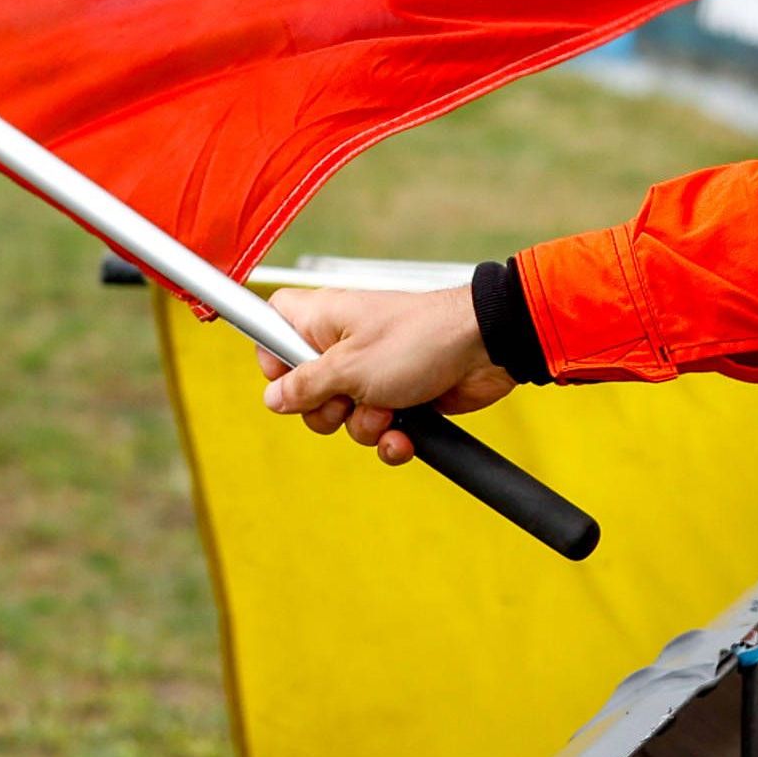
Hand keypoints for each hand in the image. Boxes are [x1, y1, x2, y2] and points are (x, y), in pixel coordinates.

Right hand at [257, 284, 512, 465]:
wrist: (485, 348)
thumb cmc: (418, 339)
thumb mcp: (349, 367)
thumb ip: (305, 386)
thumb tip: (273, 398)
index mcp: (323, 319)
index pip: (272, 325)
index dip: (272, 356)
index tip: (286, 378)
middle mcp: (344, 344)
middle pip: (305, 389)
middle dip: (325, 410)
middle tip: (347, 400)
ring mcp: (373, 372)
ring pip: (344, 416)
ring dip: (363, 426)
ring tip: (389, 410)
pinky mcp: (401, 396)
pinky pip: (378, 428)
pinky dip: (390, 437)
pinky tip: (405, 435)